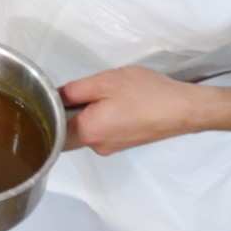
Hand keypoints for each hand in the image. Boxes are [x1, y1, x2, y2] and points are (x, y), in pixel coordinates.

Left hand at [60, 66, 210, 154]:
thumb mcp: (103, 82)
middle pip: (69, 132)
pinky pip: (103, 130)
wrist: (183, 108)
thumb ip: (73, 91)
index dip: (47, 115)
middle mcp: (97, 147)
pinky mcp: (125, 143)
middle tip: (78, 89)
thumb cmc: (144, 94)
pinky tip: (116, 101)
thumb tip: (55, 97)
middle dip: (69, 112)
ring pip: (87, 129)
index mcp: (88, 133)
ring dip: (88, 112)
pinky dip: (102, 116)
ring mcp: (112, 147)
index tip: (49, 97)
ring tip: (102, 92)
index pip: (53, 131)